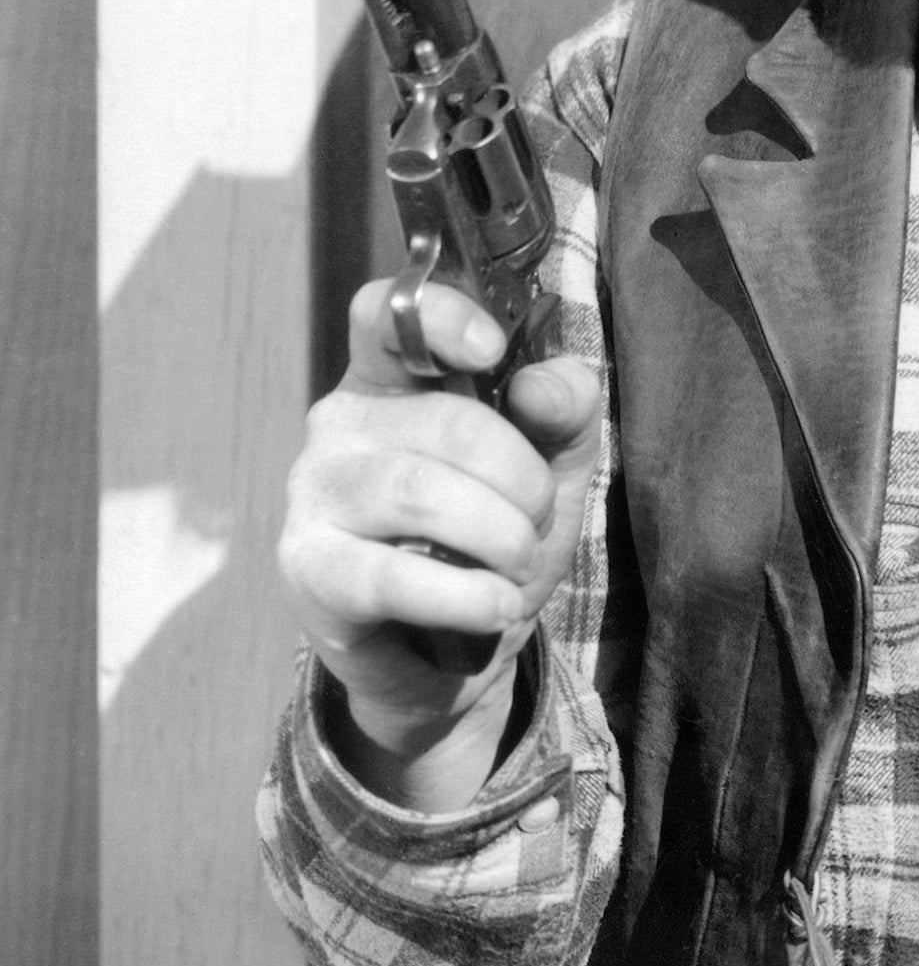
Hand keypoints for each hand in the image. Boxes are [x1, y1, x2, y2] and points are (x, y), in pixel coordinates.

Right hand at [276, 274, 601, 810]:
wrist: (453, 653)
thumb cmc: (493, 537)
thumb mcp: (551, 464)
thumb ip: (564, 410)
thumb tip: (545, 384)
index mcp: (392, 377)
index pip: (391, 313)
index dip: (442, 318)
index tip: (492, 350)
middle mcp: (339, 423)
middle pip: (446, 423)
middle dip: (522, 480)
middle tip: (537, 519)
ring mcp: (314, 495)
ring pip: (419, 494)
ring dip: (500, 538)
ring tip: (519, 566)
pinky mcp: (308, 570)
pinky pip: (390, 575)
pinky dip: (464, 595)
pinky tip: (495, 606)